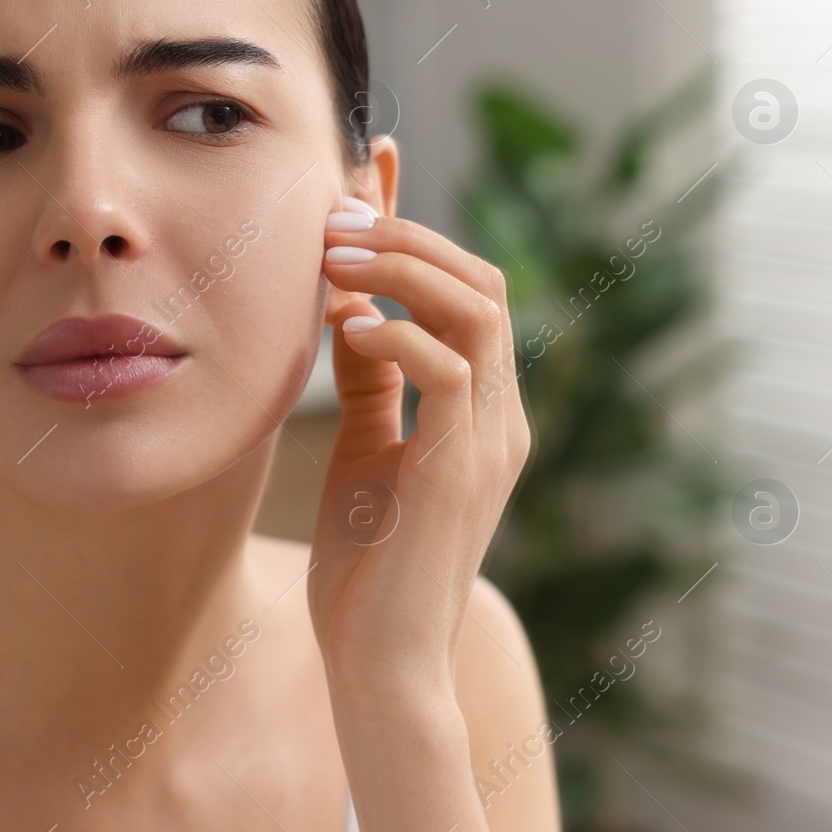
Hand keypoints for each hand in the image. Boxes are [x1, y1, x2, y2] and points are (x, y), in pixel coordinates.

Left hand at [307, 198, 531, 701]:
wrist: (378, 659)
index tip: (364, 172)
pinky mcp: (461, 470)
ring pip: (476, 311)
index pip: (466, 289)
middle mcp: (498, 416)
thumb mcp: (367, 448)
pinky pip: (448, 372)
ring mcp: (489, 442)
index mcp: (480, 409)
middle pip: (482, 283)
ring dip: (401, 270)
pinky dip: (398, 334)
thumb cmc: (369, 563)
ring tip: (332, 258)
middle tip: (333, 217)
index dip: (418, 224)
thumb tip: (351, 305)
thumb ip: (372, 379)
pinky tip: (349, 329)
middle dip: (406, 236)